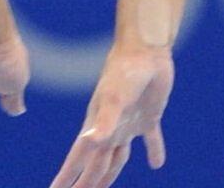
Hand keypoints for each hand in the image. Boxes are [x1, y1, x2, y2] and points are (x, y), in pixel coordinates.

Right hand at [47, 41, 172, 187]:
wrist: (144, 49)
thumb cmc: (125, 71)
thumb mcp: (114, 98)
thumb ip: (104, 122)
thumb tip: (90, 141)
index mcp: (96, 127)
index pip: (79, 160)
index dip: (67, 178)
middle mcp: (109, 129)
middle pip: (96, 164)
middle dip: (86, 183)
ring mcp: (128, 123)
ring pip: (117, 158)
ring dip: (110, 174)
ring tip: (103, 187)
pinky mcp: (149, 117)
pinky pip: (151, 140)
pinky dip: (153, 151)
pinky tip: (156, 163)